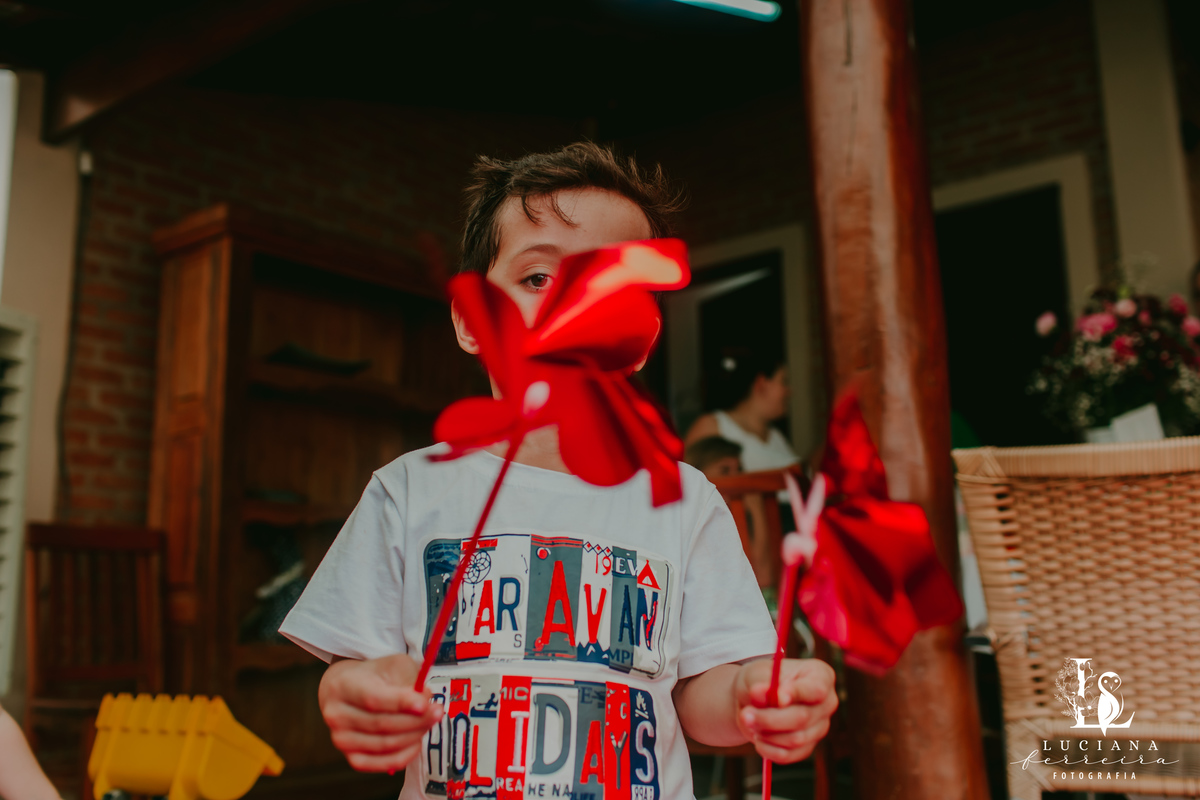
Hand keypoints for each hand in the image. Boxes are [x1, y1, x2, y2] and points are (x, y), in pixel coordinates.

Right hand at [318, 653, 443, 772]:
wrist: (347, 691)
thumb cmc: (374, 676)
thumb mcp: (392, 666)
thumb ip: (409, 679)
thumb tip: (425, 699)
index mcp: (343, 685)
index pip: (374, 698)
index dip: (401, 703)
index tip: (425, 703)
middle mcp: (336, 714)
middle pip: (382, 724)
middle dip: (416, 720)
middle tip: (438, 711)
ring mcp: (341, 739)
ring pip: (385, 744)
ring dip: (414, 735)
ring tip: (429, 722)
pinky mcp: (351, 757)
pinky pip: (381, 763)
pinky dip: (403, 756)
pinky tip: (416, 742)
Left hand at [733, 658, 837, 762]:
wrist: (753, 701)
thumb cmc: (760, 680)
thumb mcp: (756, 674)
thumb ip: (759, 683)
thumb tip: (759, 693)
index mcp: (820, 676)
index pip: (816, 688)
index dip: (797, 694)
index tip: (778, 698)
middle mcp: (826, 703)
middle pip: (803, 717)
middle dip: (770, 718)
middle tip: (746, 715)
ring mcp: (819, 727)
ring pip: (794, 739)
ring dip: (765, 733)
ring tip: (749, 720)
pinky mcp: (807, 747)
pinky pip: (788, 755)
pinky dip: (767, 749)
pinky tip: (757, 737)